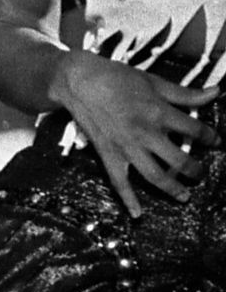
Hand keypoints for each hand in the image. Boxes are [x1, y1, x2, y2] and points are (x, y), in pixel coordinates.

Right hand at [56, 50, 219, 216]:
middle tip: (201, 174)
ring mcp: (127, 147)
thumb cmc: (117, 77)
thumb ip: (186, 93)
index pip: (195, 131)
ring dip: (173, 189)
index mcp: (159, 113)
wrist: (79, 81)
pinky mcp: (109, 154)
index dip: (211, 138)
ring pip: (155, 176)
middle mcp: (146, 133)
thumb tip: (216, 93)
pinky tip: (138, 214)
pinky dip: (128, 200)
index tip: (216, 141)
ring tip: (185, 196)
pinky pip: (119, 182)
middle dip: (196, 170)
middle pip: (180, 160)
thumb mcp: (154, 82)